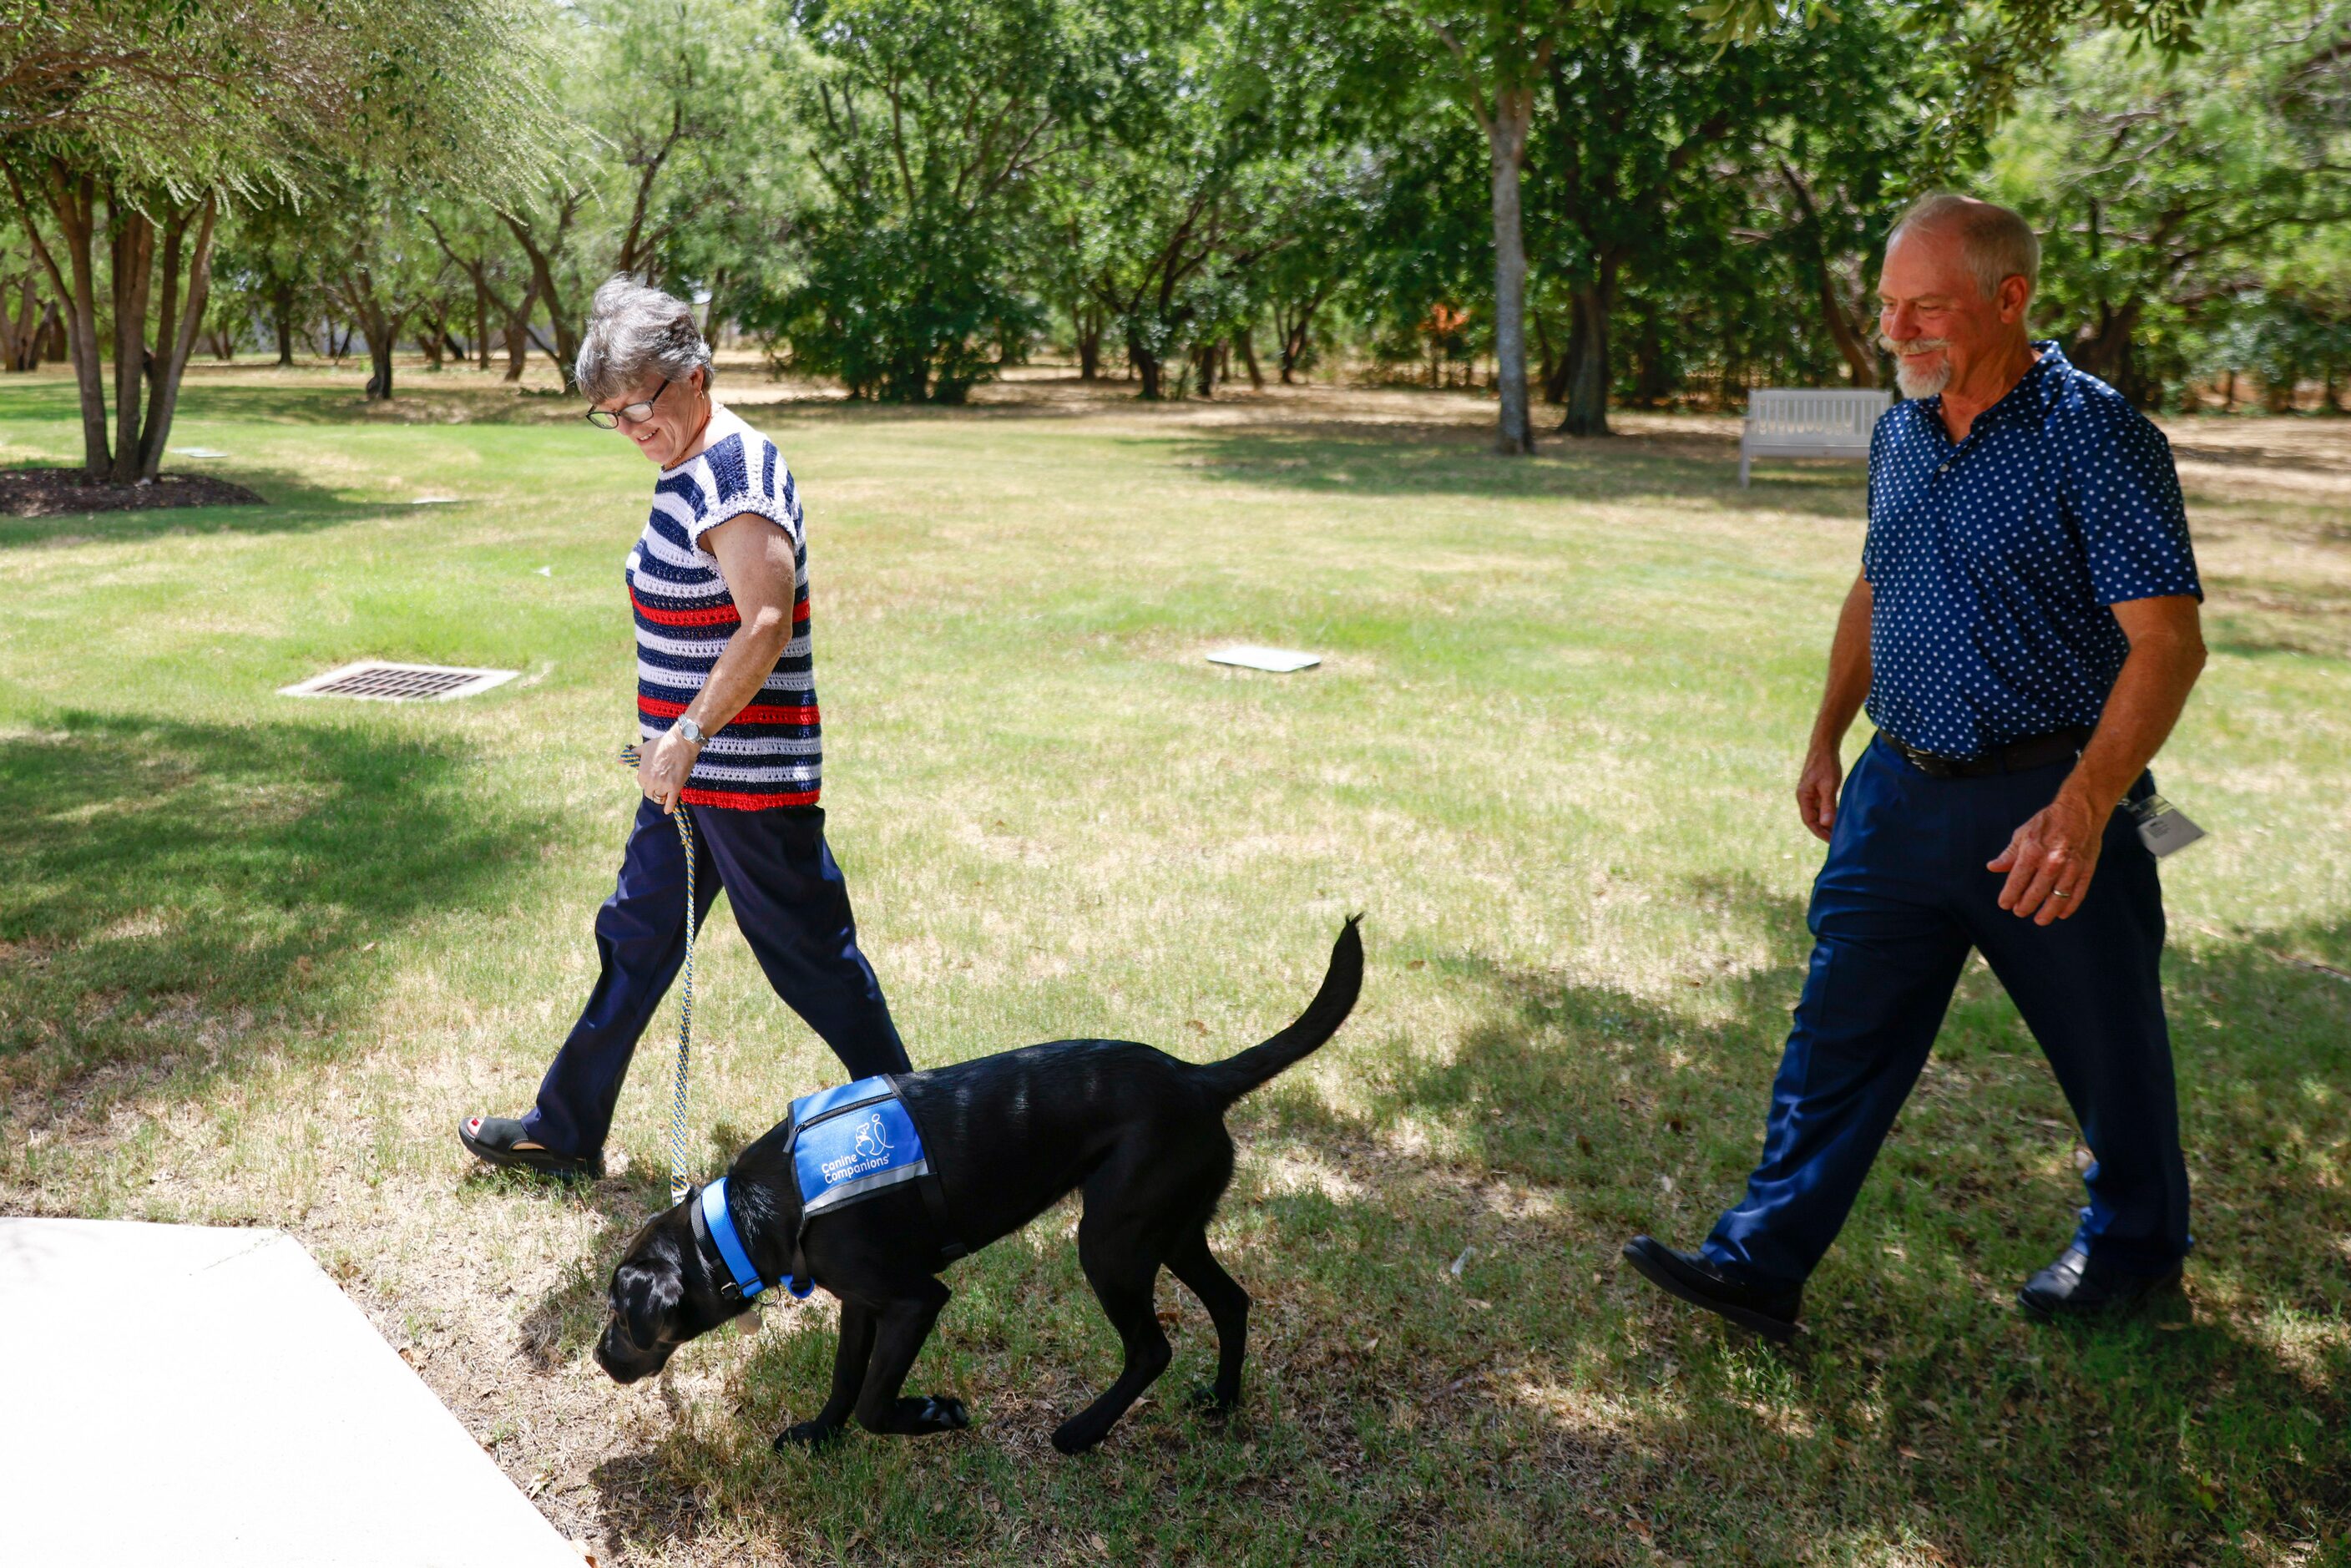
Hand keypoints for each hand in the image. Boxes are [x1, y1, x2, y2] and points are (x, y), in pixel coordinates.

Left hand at [640, 726, 702, 813]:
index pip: (643, 785)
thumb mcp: (645, 748)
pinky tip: (667, 810)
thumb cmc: (663, 744)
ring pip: (659, 797)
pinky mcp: (675, 787)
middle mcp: (651, 781)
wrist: (681, 742)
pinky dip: (669, 807)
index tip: (655, 777)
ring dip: (662, 796)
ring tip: (666, 793)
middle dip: (655, 789)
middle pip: (650, 793)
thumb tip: (619, 759)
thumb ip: (632, 755)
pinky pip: (670, 801)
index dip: (649, 781)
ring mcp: (663, 785)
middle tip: (662, 784)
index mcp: (642, 773)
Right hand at [1796, 744, 1843, 842]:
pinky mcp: (1816, 789)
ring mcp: (1810, 793)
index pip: (1809, 821)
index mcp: (1803, 797)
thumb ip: (1828, 806)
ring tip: (1839, 830)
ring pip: (1817, 812)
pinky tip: (1839, 816)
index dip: (1820, 833)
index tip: (1832, 841)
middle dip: (1823, 830)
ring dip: (1826, 822)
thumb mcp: (1829, 786)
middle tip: (1837, 839)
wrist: (1824, 746)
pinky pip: (1821, 805)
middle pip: (1812, 818)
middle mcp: (1804, 796)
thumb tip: (1827, 824)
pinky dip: (1829, 812)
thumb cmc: (1826, 765)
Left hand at [1988, 787, 2103, 923]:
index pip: (2017, 880)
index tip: (2004, 904)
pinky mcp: (2086, 869)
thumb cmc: (2048, 822)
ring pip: (2058, 897)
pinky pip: (2078, 893)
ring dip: (2048, 912)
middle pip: (2036, 892)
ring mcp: (2071, 867)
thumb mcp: (2023, 834)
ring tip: (2040, 920)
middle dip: (2026, 905)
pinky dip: (2070, 906)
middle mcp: (2052, 862)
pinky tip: (2062, 914)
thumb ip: (2009, 854)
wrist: (2081, 810)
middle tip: (2020, 912)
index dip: (2009, 895)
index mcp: (2033, 852)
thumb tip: (1993, 867)